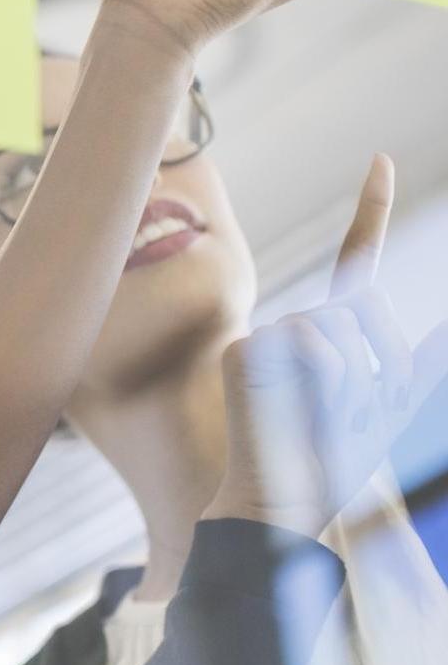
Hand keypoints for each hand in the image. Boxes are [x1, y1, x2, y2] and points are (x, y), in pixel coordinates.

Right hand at [206, 155, 447, 535]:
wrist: (284, 505)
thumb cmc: (330, 463)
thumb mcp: (392, 411)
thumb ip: (419, 366)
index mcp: (327, 332)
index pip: (354, 260)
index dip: (371, 209)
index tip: (383, 159)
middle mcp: (294, 325)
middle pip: (365, 307)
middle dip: (383, 362)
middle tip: (355, 415)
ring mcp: (267, 334)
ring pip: (345, 330)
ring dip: (358, 383)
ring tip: (326, 420)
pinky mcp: (246, 350)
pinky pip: (318, 350)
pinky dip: (328, 388)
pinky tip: (298, 413)